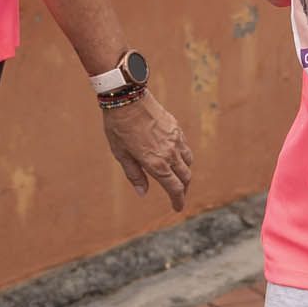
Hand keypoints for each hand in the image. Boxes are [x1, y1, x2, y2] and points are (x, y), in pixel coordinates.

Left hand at [102, 88, 192, 209]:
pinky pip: (185, 147)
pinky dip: (183, 157)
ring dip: (185, 173)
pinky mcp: (176, 128)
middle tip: (177, 195)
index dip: (178, 201)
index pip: (174, 188)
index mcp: (156, 163)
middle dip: (183, 189)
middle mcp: (169, 154)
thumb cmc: (119, 127)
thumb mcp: (121, 154)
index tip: (178, 208)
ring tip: (177, 177)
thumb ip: (134, 174)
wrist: (127, 98)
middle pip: (185, 177)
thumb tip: (142, 193)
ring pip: (188, 162)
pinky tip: (175, 156)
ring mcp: (175, 140)